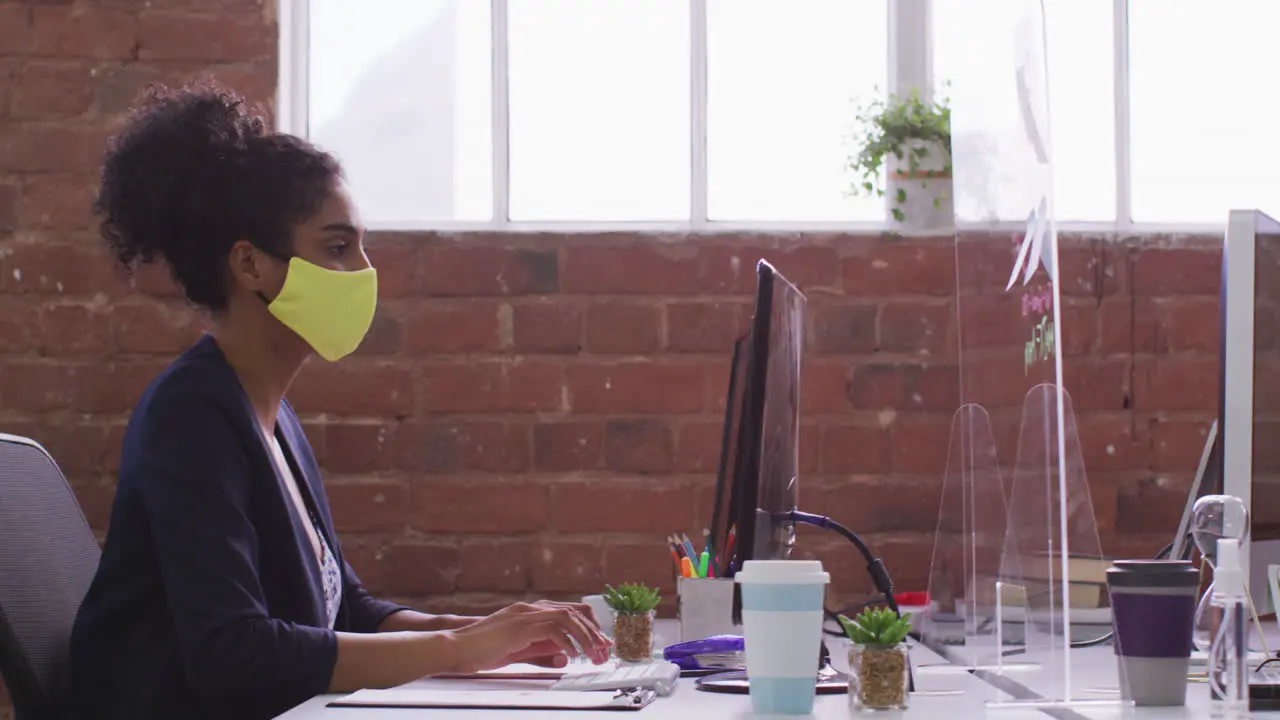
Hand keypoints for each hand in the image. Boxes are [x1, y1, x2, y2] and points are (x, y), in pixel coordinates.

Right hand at [452, 600, 612, 672]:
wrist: (456, 648)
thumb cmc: (482, 650)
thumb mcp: (519, 650)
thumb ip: (541, 650)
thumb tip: (565, 656)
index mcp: (529, 612)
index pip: (568, 611)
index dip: (588, 625)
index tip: (600, 642)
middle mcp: (529, 609)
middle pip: (573, 611)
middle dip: (592, 631)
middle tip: (604, 649)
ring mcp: (524, 615)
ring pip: (567, 617)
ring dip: (584, 635)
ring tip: (593, 653)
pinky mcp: (520, 626)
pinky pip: (552, 629)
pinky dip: (566, 641)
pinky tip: (571, 654)